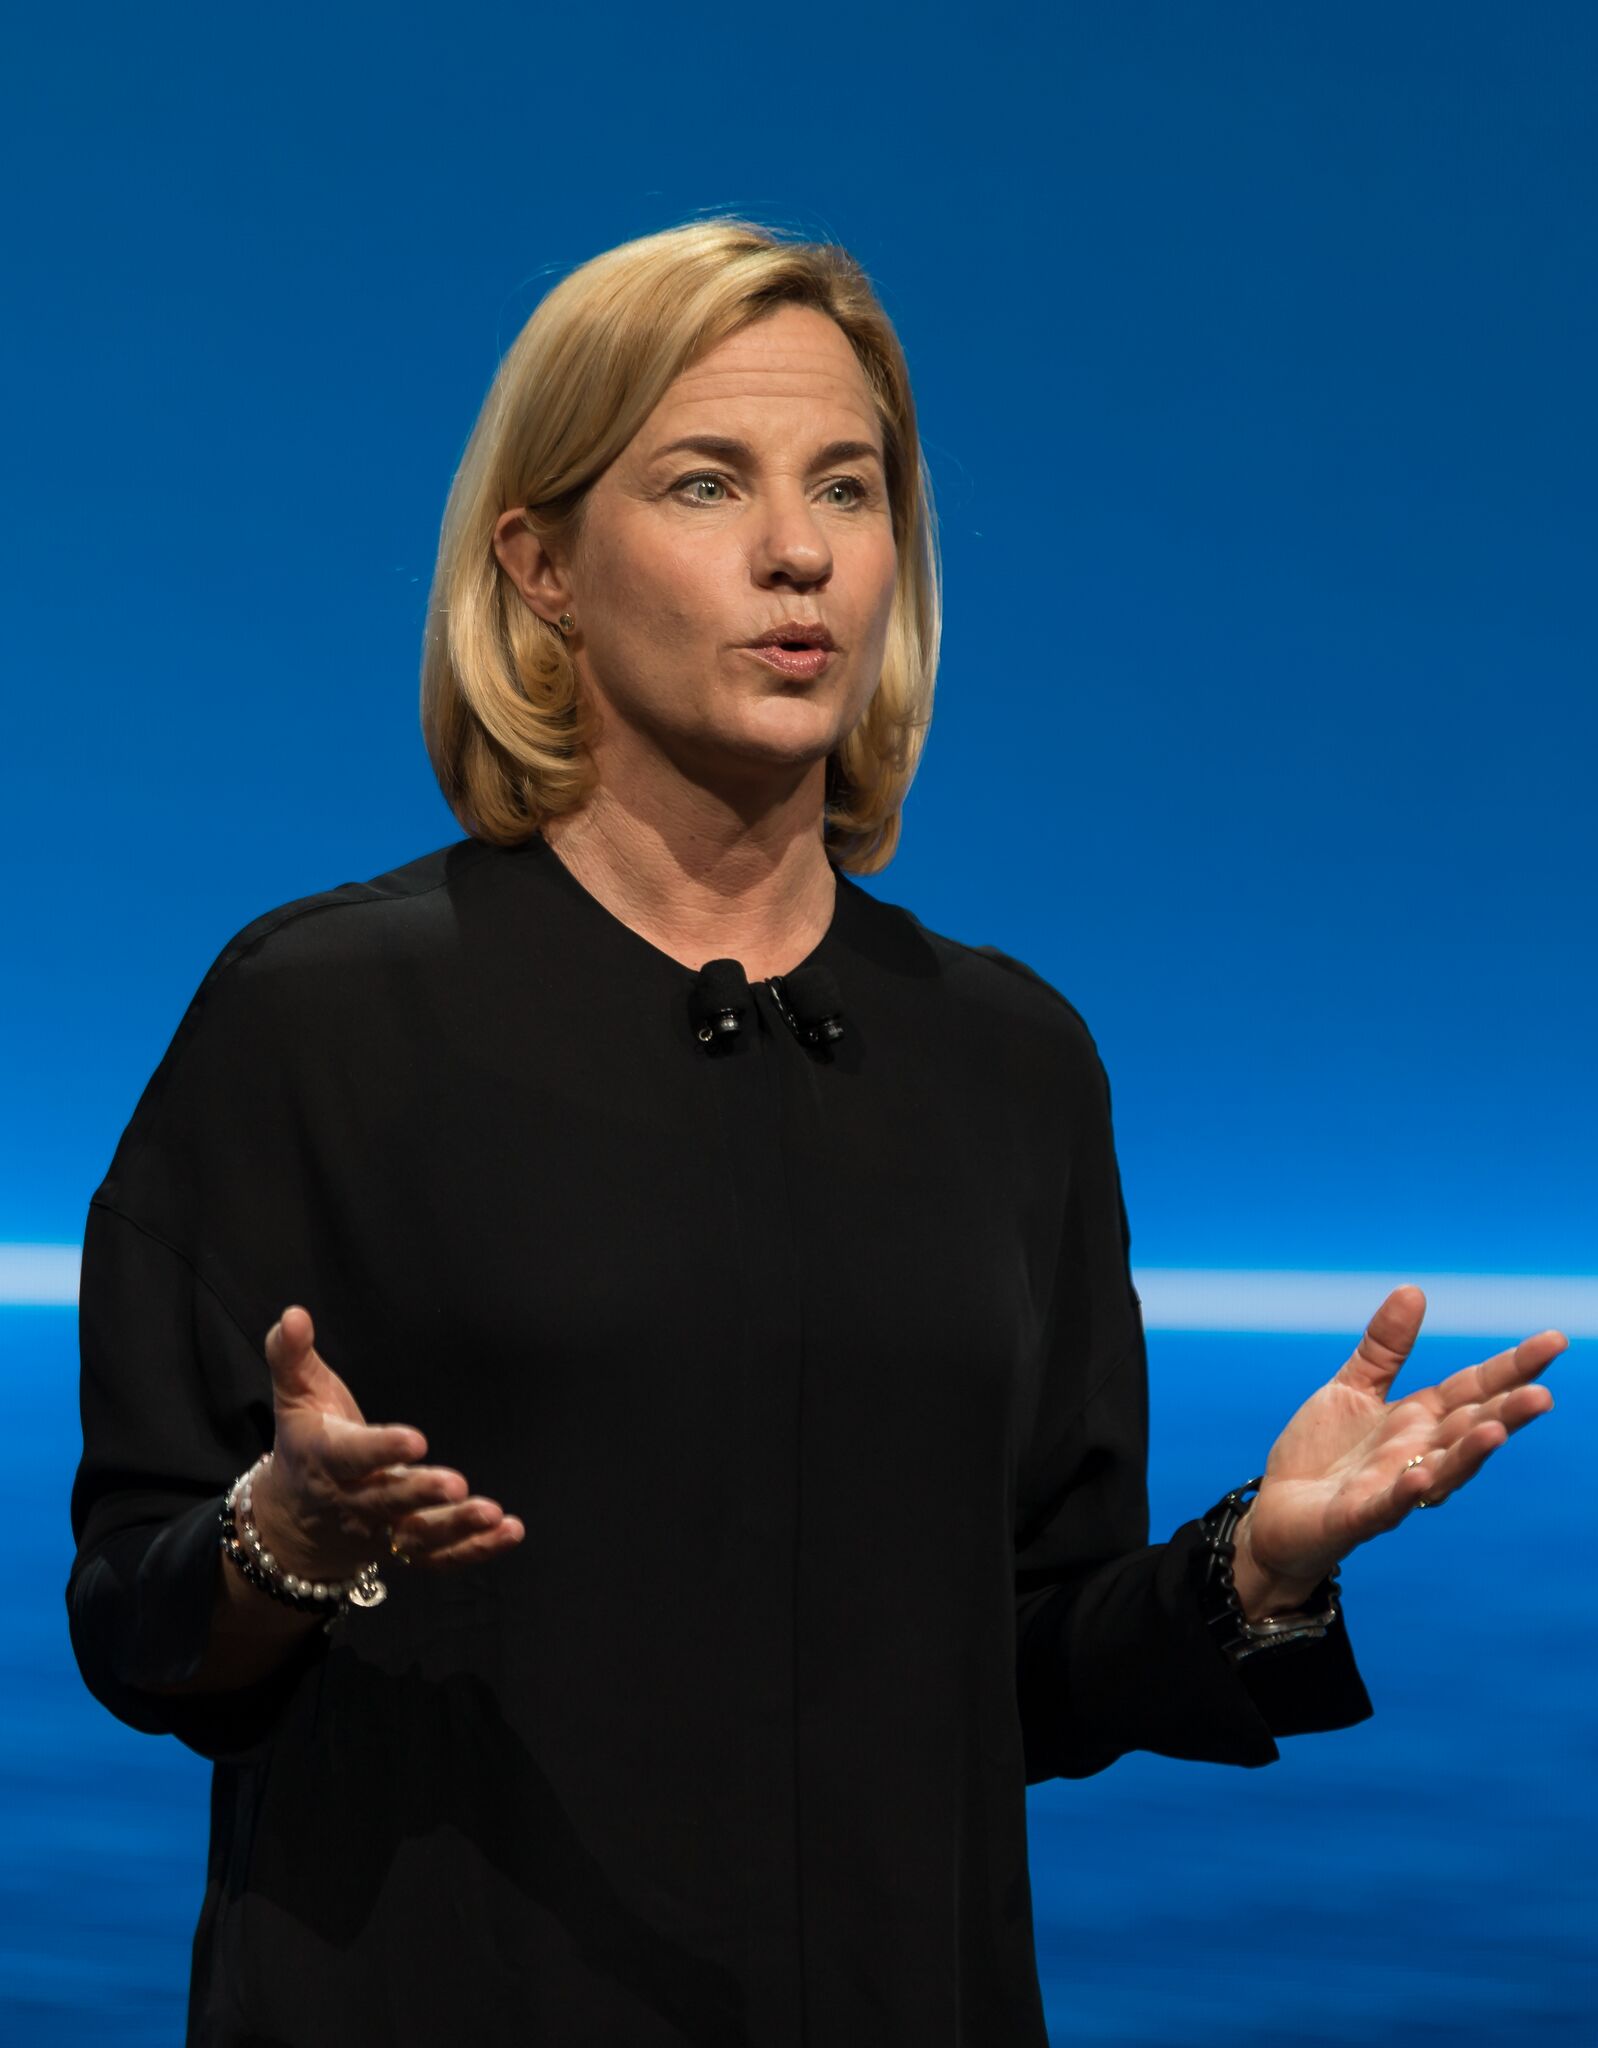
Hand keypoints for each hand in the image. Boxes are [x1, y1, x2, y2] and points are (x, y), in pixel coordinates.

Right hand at [255, 1305, 524, 1581]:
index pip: (352, 1456)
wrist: (294, 1522)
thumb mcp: (294, 1397)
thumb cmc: (306, 1443)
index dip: (381, 1449)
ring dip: (456, 1528)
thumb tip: (294, 1314)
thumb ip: (291, 1356)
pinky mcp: (405, 1550)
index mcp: (327, 1459)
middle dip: (421, 1494)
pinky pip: (440, 1558)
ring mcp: (381, 1532)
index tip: (417, 1439)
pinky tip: (509, 1532)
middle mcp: (354, 1502)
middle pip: (388, 1501)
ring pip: (418, 1536)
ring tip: (492, 1514)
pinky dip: (474, 1551)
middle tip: (457, 1484)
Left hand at [1235, 1285, 1564, 1603]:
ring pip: (1442, 1472)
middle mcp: (1418, 1455)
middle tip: (1543, 1394)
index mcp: (1419, 1420)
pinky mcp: (1359, 1516)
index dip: (1512, 1368)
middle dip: (1507, 1414)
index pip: (1474, 1389)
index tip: (1555, 1341)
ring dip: (1470, 1455)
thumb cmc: (1323, 1454)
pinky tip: (1420, 1480)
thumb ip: (1384, 1347)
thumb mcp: (1352, 1388)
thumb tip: (1413, 1290)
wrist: (1276, 1513)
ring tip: (1497, 1431)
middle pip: (1470, 1429)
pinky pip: (1387, 1505)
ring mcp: (1393, 1488)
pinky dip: (1405, 1494)